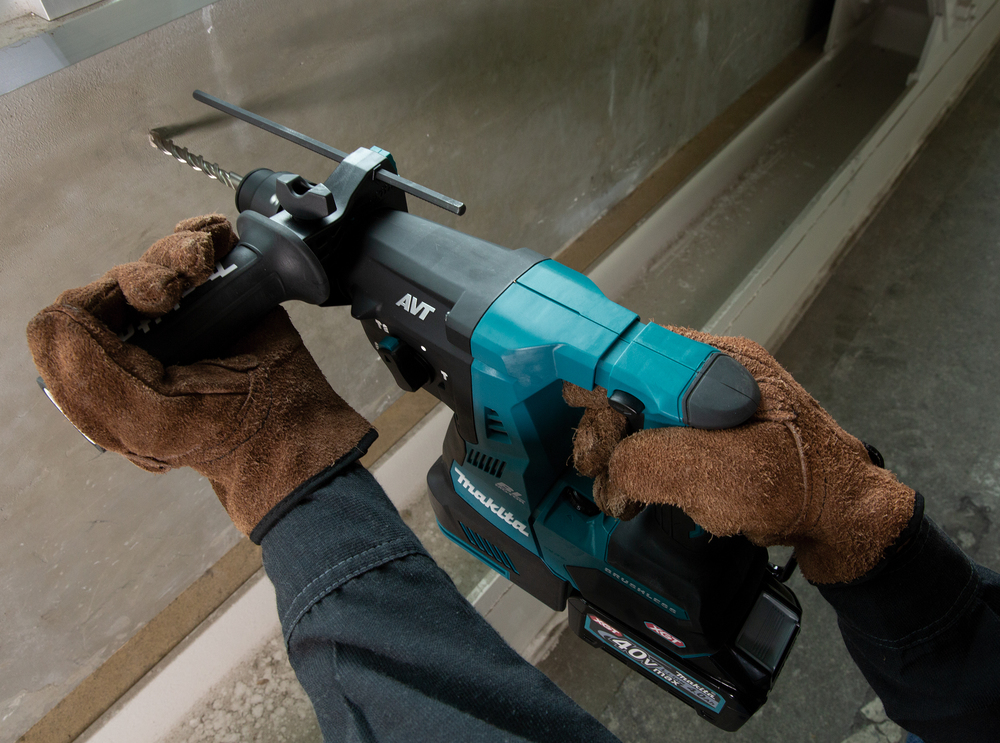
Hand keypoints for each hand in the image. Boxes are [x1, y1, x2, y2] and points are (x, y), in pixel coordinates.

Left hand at [27, 215, 374, 542]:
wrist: (294, 426)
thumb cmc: (223, 434)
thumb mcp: (145, 422)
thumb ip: (89, 377)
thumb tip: (57, 318)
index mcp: (109, 372)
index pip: (76, 315)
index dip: (98, 300)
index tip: (136, 305)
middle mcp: (143, 339)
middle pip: (118, 279)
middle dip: (144, 276)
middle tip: (172, 292)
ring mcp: (186, 312)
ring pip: (159, 257)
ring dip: (177, 252)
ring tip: (201, 268)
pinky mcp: (227, 290)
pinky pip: (203, 244)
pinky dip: (206, 233)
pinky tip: (216, 242)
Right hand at [565, 327, 914, 583]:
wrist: (845, 520)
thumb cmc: (795, 488)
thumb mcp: (714, 475)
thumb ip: (648, 462)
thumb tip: (611, 471)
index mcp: (718, 364)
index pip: (635, 356)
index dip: (599, 388)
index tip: (577, 419)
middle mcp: (716, 373)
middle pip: (635, 386)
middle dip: (610, 433)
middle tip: (600, 473)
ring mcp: (720, 401)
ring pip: (648, 416)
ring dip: (628, 455)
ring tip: (625, 493)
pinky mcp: (722, 431)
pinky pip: (668, 437)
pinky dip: (652, 464)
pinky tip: (653, 489)